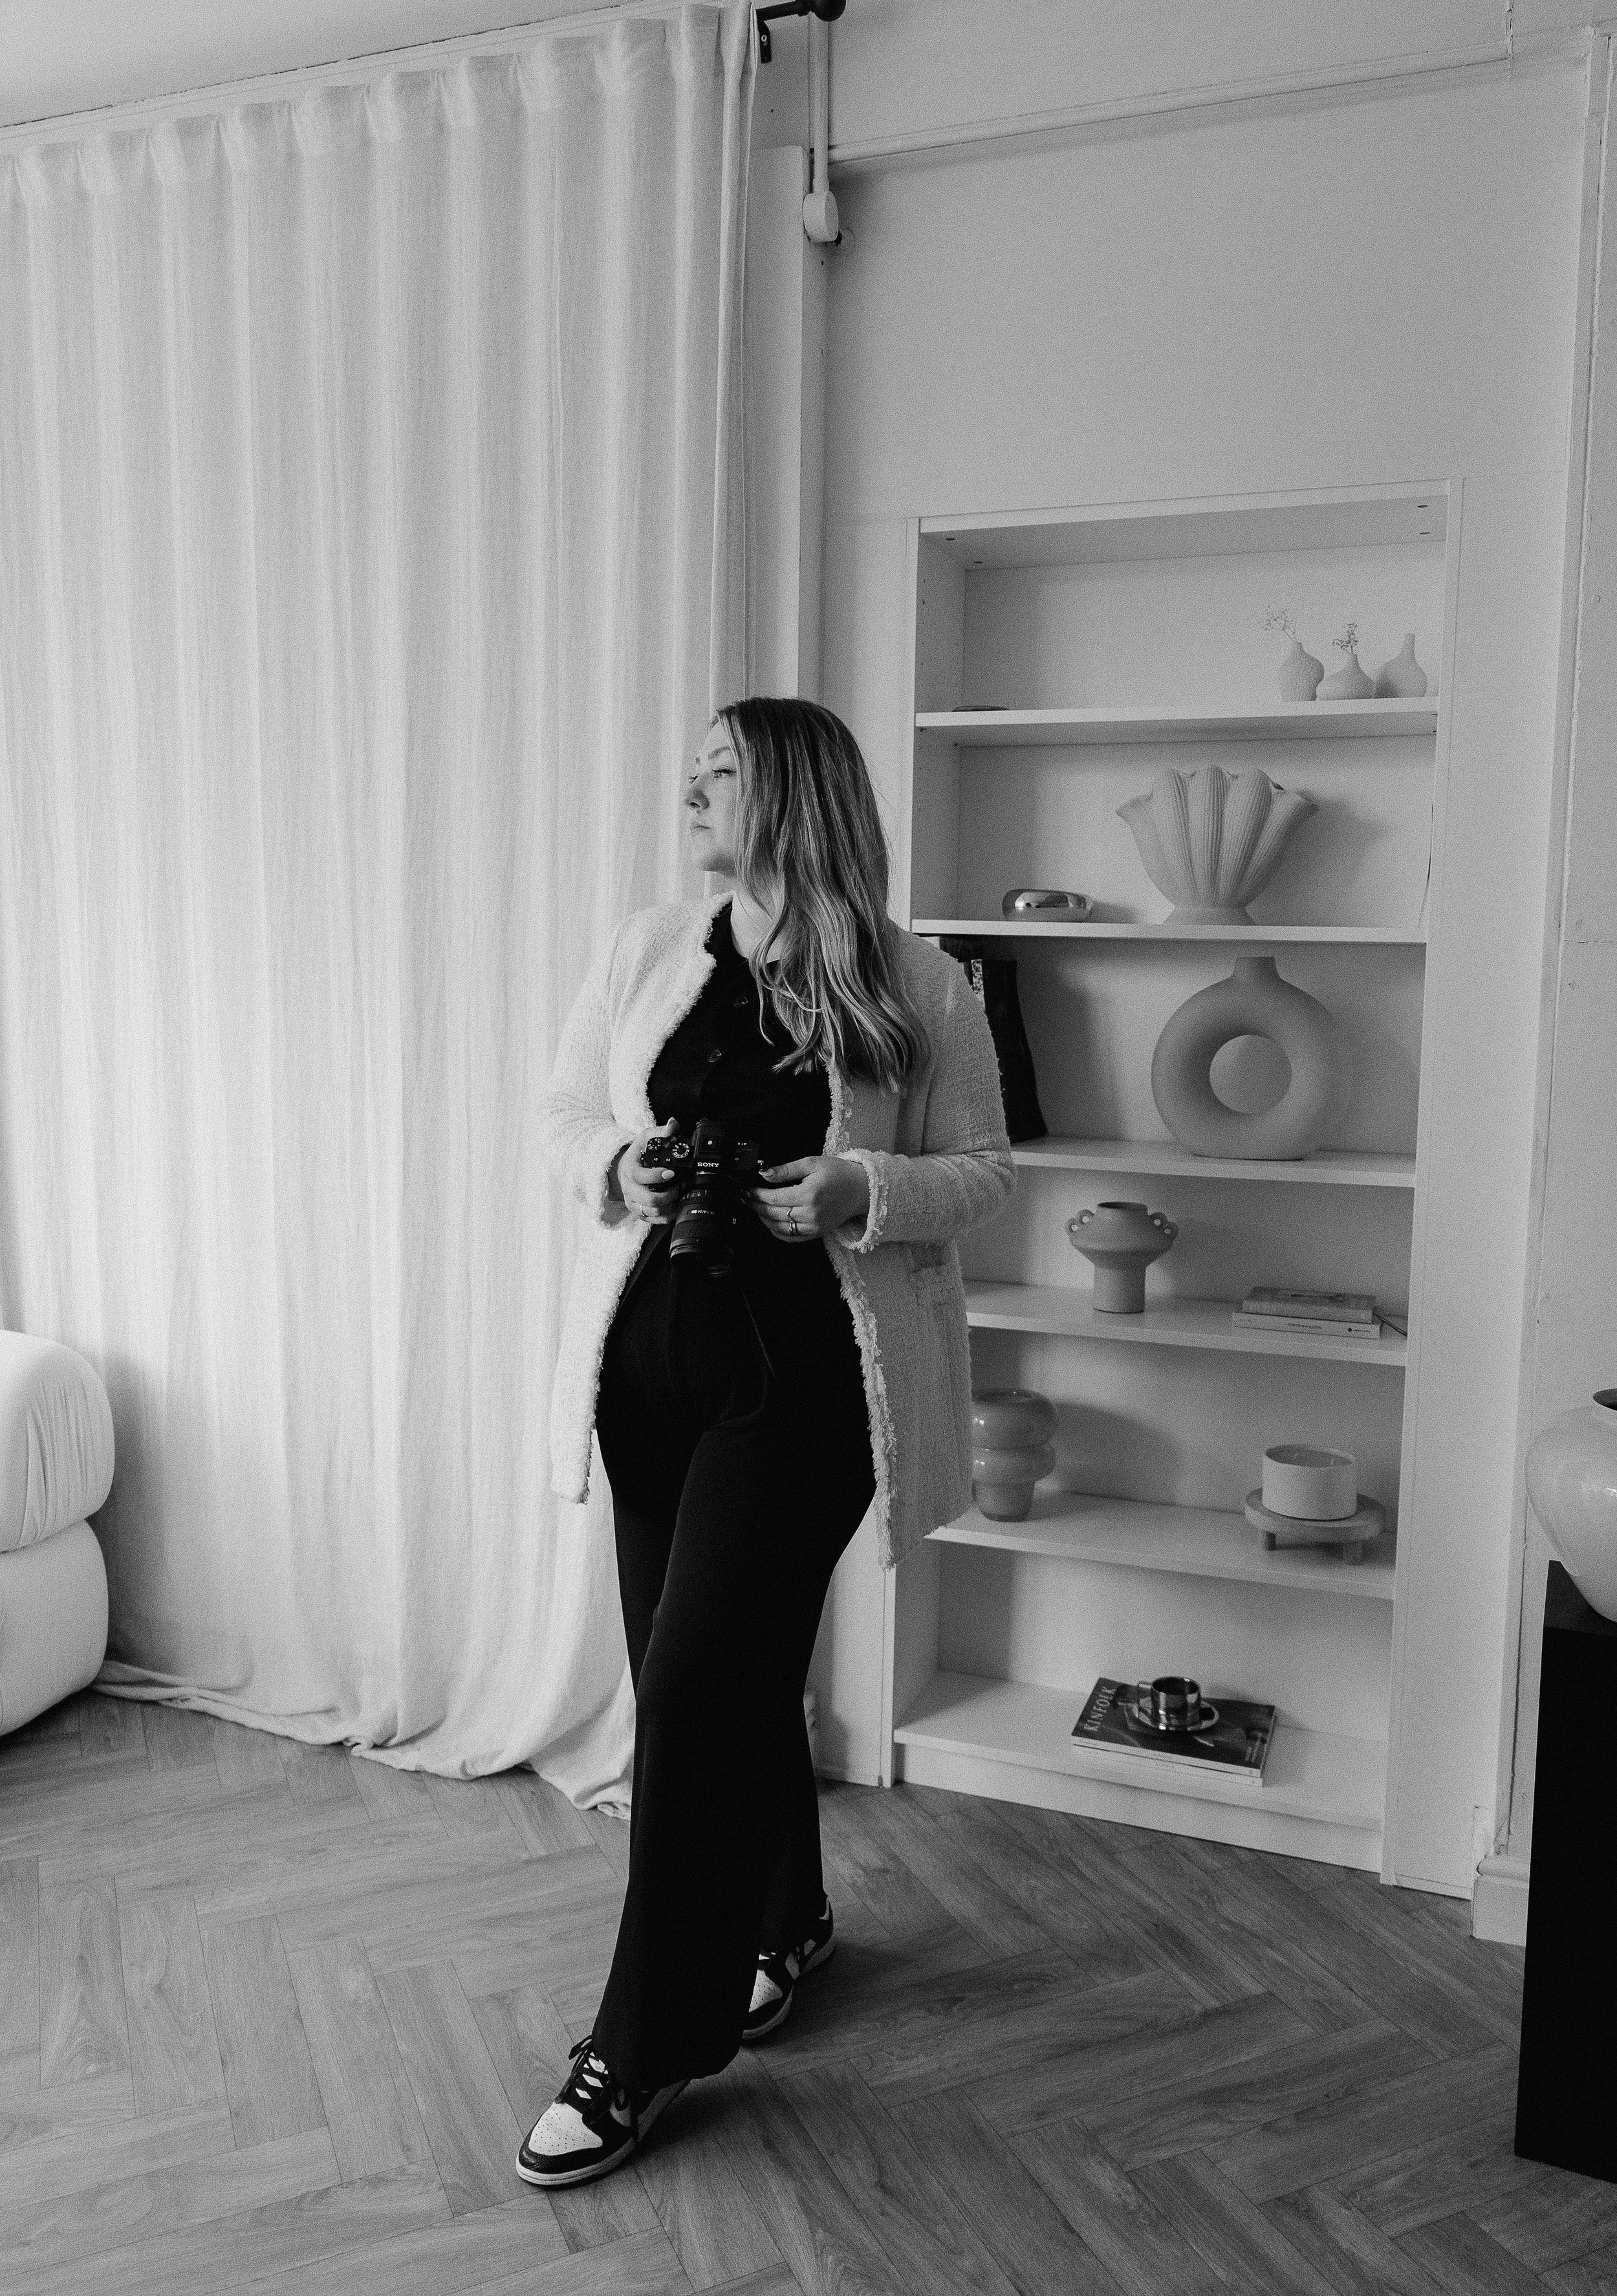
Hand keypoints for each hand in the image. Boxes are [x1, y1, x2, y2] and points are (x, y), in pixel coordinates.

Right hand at [612, 1122, 682, 1222]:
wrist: (624, 1169)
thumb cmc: (637, 1154)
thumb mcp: (646, 1138)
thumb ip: (661, 1132)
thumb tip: (672, 1125)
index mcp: (630, 1171)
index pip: (641, 1177)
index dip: (657, 1177)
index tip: (672, 1173)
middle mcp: (629, 1190)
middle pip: (649, 1201)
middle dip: (669, 1195)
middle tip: (680, 1186)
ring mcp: (634, 1203)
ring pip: (654, 1213)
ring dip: (671, 1204)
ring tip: (680, 1193)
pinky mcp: (639, 1213)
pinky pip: (656, 1221)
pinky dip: (669, 1215)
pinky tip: (676, 1204)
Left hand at [746, 1155, 869, 1242]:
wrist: (862, 1189)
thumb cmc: (839, 1174)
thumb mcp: (812, 1163)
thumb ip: (786, 1170)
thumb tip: (764, 1173)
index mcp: (809, 1194)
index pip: (774, 1198)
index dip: (756, 1195)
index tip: (747, 1190)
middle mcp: (811, 1214)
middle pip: (773, 1213)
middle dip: (756, 1206)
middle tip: (746, 1198)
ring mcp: (814, 1226)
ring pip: (778, 1228)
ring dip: (763, 1219)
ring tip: (756, 1208)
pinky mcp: (817, 1233)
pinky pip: (790, 1237)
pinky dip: (776, 1231)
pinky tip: (770, 1221)